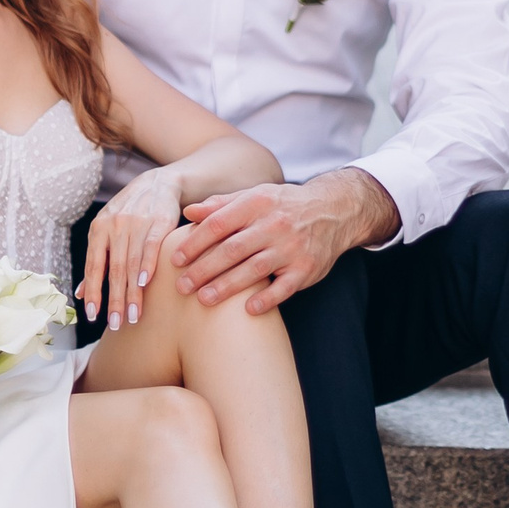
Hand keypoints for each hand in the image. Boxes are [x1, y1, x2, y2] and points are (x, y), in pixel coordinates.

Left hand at [81, 169, 185, 331]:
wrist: (158, 184)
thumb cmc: (129, 212)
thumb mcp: (106, 230)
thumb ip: (96, 260)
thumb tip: (81, 294)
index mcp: (99, 229)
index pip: (94, 266)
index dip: (93, 292)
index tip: (93, 316)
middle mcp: (115, 226)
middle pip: (114, 270)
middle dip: (114, 299)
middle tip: (115, 324)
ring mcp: (137, 223)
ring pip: (132, 264)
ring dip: (132, 293)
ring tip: (133, 316)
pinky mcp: (159, 222)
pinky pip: (152, 247)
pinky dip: (148, 266)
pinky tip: (144, 285)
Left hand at [170, 170, 401, 313]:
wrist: (333, 211)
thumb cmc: (283, 206)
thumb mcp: (254, 197)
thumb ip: (221, 205)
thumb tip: (188, 211)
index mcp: (257, 203)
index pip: (219, 223)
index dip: (195, 242)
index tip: (175, 259)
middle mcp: (274, 224)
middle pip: (232, 249)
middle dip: (204, 269)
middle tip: (181, 286)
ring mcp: (292, 248)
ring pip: (254, 270)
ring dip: (227, 286)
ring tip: (203, 300)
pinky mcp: (306, 269)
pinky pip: (284, 287)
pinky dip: (267, 300)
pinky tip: (248, 311)